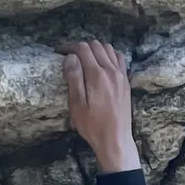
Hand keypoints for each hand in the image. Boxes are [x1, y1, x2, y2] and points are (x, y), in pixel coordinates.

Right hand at [62, 39, 139, 174]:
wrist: (115, 139)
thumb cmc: (92, 126)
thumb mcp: (77, 105)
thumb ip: (74, 78)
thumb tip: (70, 57)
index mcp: (97, 76)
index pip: (82, 49)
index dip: (68, 46)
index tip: (58, 51)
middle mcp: (111, 71)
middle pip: (95, 45)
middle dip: (80, 46)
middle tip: (69, 55)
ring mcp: (121, 75)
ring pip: (108, 48)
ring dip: (95, 48)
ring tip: (84, 57)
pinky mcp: (126, 81)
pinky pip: (119, 58)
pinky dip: (109, 54)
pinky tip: (102, 62)